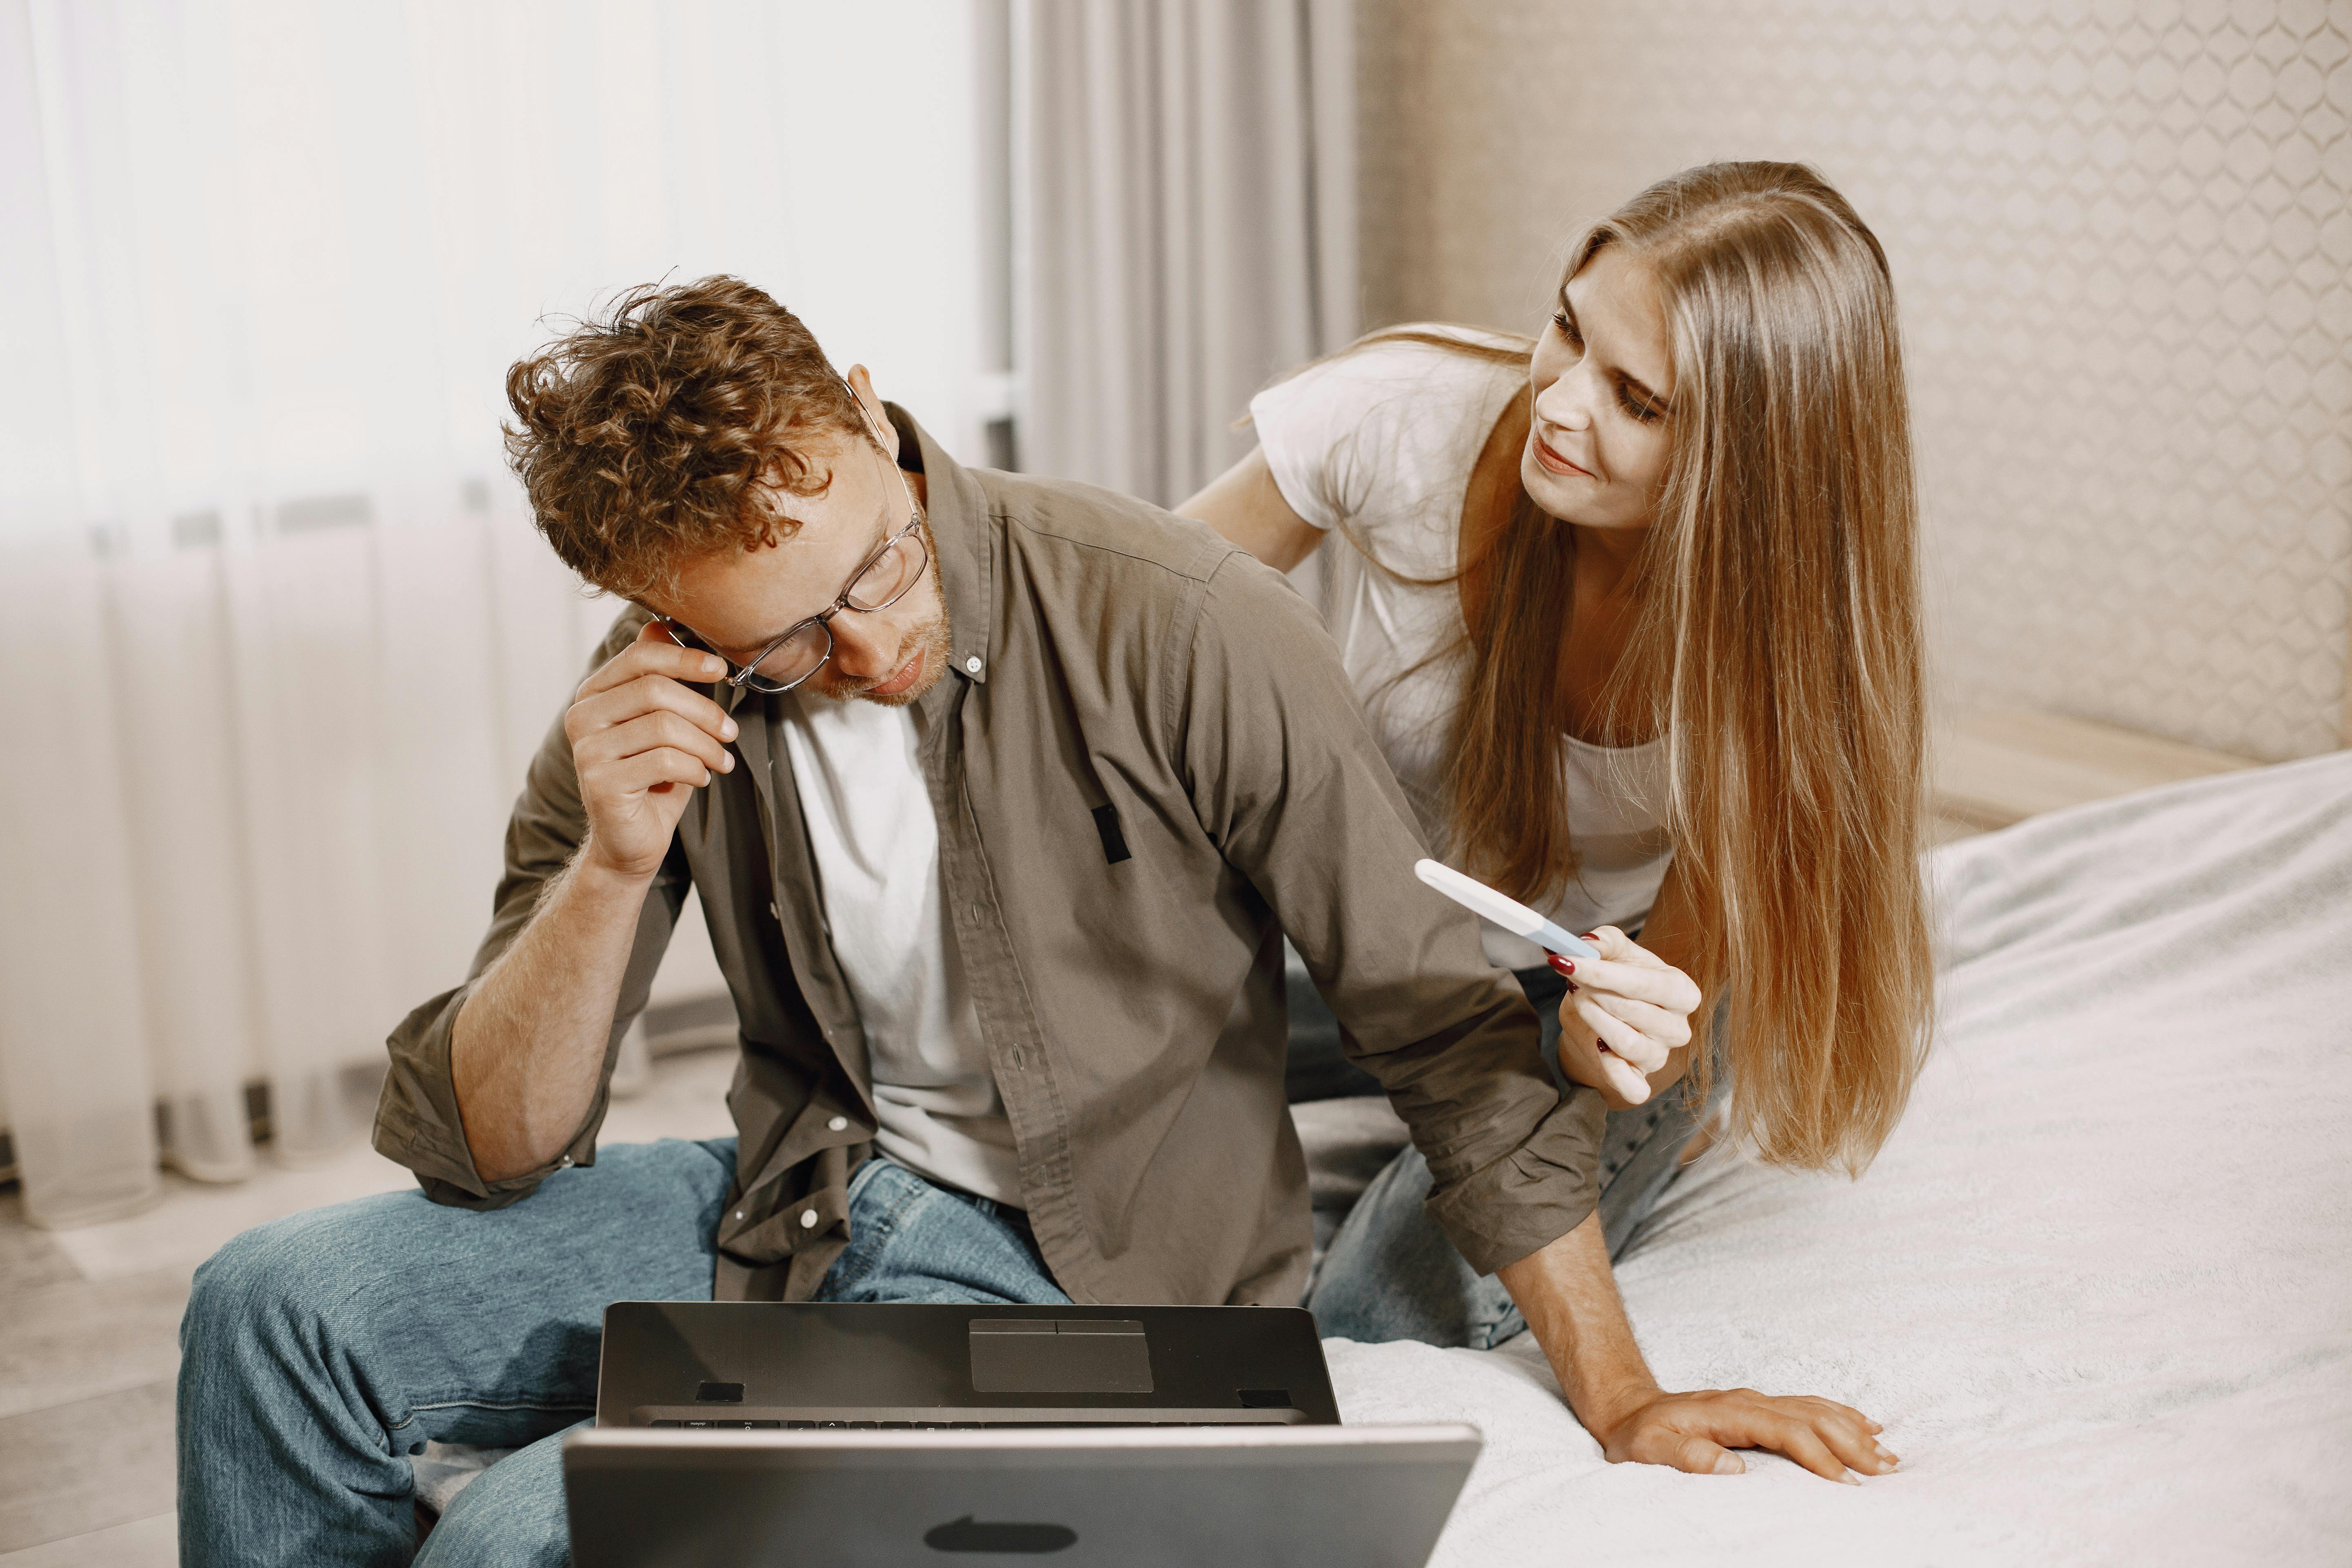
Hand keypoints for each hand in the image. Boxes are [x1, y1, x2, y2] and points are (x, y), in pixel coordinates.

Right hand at [564, 620, 738, 880]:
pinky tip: (701, 778)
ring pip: (664, 727)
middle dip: (705, 710)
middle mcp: (581, 717)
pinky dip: (695, 769)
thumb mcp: (660, 723)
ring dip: (706, 744)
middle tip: (730, 732)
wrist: (630, 841)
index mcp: (594, 695)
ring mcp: (587, 751)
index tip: (720, 670)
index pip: (639, 658)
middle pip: (655, 690)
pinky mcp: (600, 783)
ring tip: (720, 761)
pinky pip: (664, 761)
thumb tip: (661, 627)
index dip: (684, 658)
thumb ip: (658, 678)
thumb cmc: (652, 778)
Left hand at [1550, 926, 1700, 1108]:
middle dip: (1595, 993)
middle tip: (1571, 979)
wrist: (1604, 1018)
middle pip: (1634, 1012)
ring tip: (1579, 1001)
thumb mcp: (1615, 954)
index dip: (1603, 973)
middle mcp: (1677, 1028)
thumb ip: (1605, 942)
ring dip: (1594, 1020)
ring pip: (1627, 1045)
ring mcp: (1660, 1057)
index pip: (1646, 984)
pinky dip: (1611, 1069)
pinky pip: (1631, 1087)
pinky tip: (1597, 1046)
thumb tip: (1587, 942)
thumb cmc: (1617, 981)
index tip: (1567, 961)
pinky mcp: (1642, 1082)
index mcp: (1681, 992)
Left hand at [1598, 1385, 1898, 1483]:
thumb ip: (1687, 1456)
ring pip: (1815, 1409)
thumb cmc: (1640, 1435)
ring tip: (1887, 1454)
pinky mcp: (1760, 1406)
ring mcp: (1757, 1401)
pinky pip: (1809, 1405)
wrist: (1630, 1409)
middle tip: (1885, 1471)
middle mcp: (1749, 1401)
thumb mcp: (1649, 1449)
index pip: (1785, 1429)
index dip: (1817, 1454)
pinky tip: (1866, 1425)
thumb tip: (1734, 1467)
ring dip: (1853, 1429)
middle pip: (1810, 1416)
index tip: (1845, 1482)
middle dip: (1850, 1443)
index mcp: (1728, 1412)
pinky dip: (1840, 1414)